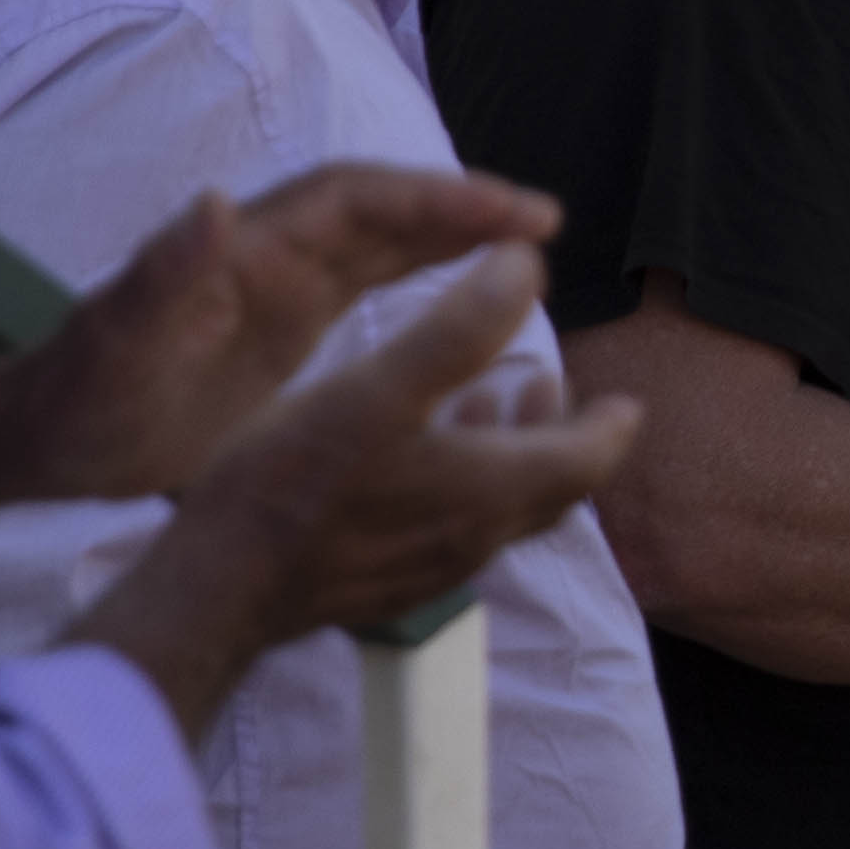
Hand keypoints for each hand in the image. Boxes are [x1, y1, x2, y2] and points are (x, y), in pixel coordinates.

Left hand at [0, 163, 559, 517]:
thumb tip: (209, 202)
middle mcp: (267, 252)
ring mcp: (277, 283)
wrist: (40, 434)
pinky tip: (469, 289)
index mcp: (243, 252)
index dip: (439, 197)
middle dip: (465, 206)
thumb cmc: (75, 401)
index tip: (513, 213)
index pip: (359, 198)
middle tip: (546, 222)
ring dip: (455, 232)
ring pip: (384, 237)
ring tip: (533, 244)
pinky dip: (426, 268)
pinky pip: (371, 277)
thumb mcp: (111, 348)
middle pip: (385, 207)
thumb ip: (159, 274)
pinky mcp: (282, 319)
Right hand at [75, 250, 645, 734]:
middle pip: (550, 489)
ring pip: (501, 509)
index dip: (610, 426)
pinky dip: (465, 483)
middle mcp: (475, 539)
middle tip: (561, 393)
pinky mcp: (387, 583)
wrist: (222, 584)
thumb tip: (527, 265)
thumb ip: (458, 330)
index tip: (627, 401)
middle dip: (564, 436)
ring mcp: (431, 569)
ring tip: (493, 402)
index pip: (586, 462)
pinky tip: (420, 455)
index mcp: (489, 490)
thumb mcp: (378, 388)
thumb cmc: (296, 479)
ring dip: (511, 454)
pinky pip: (454, 529)